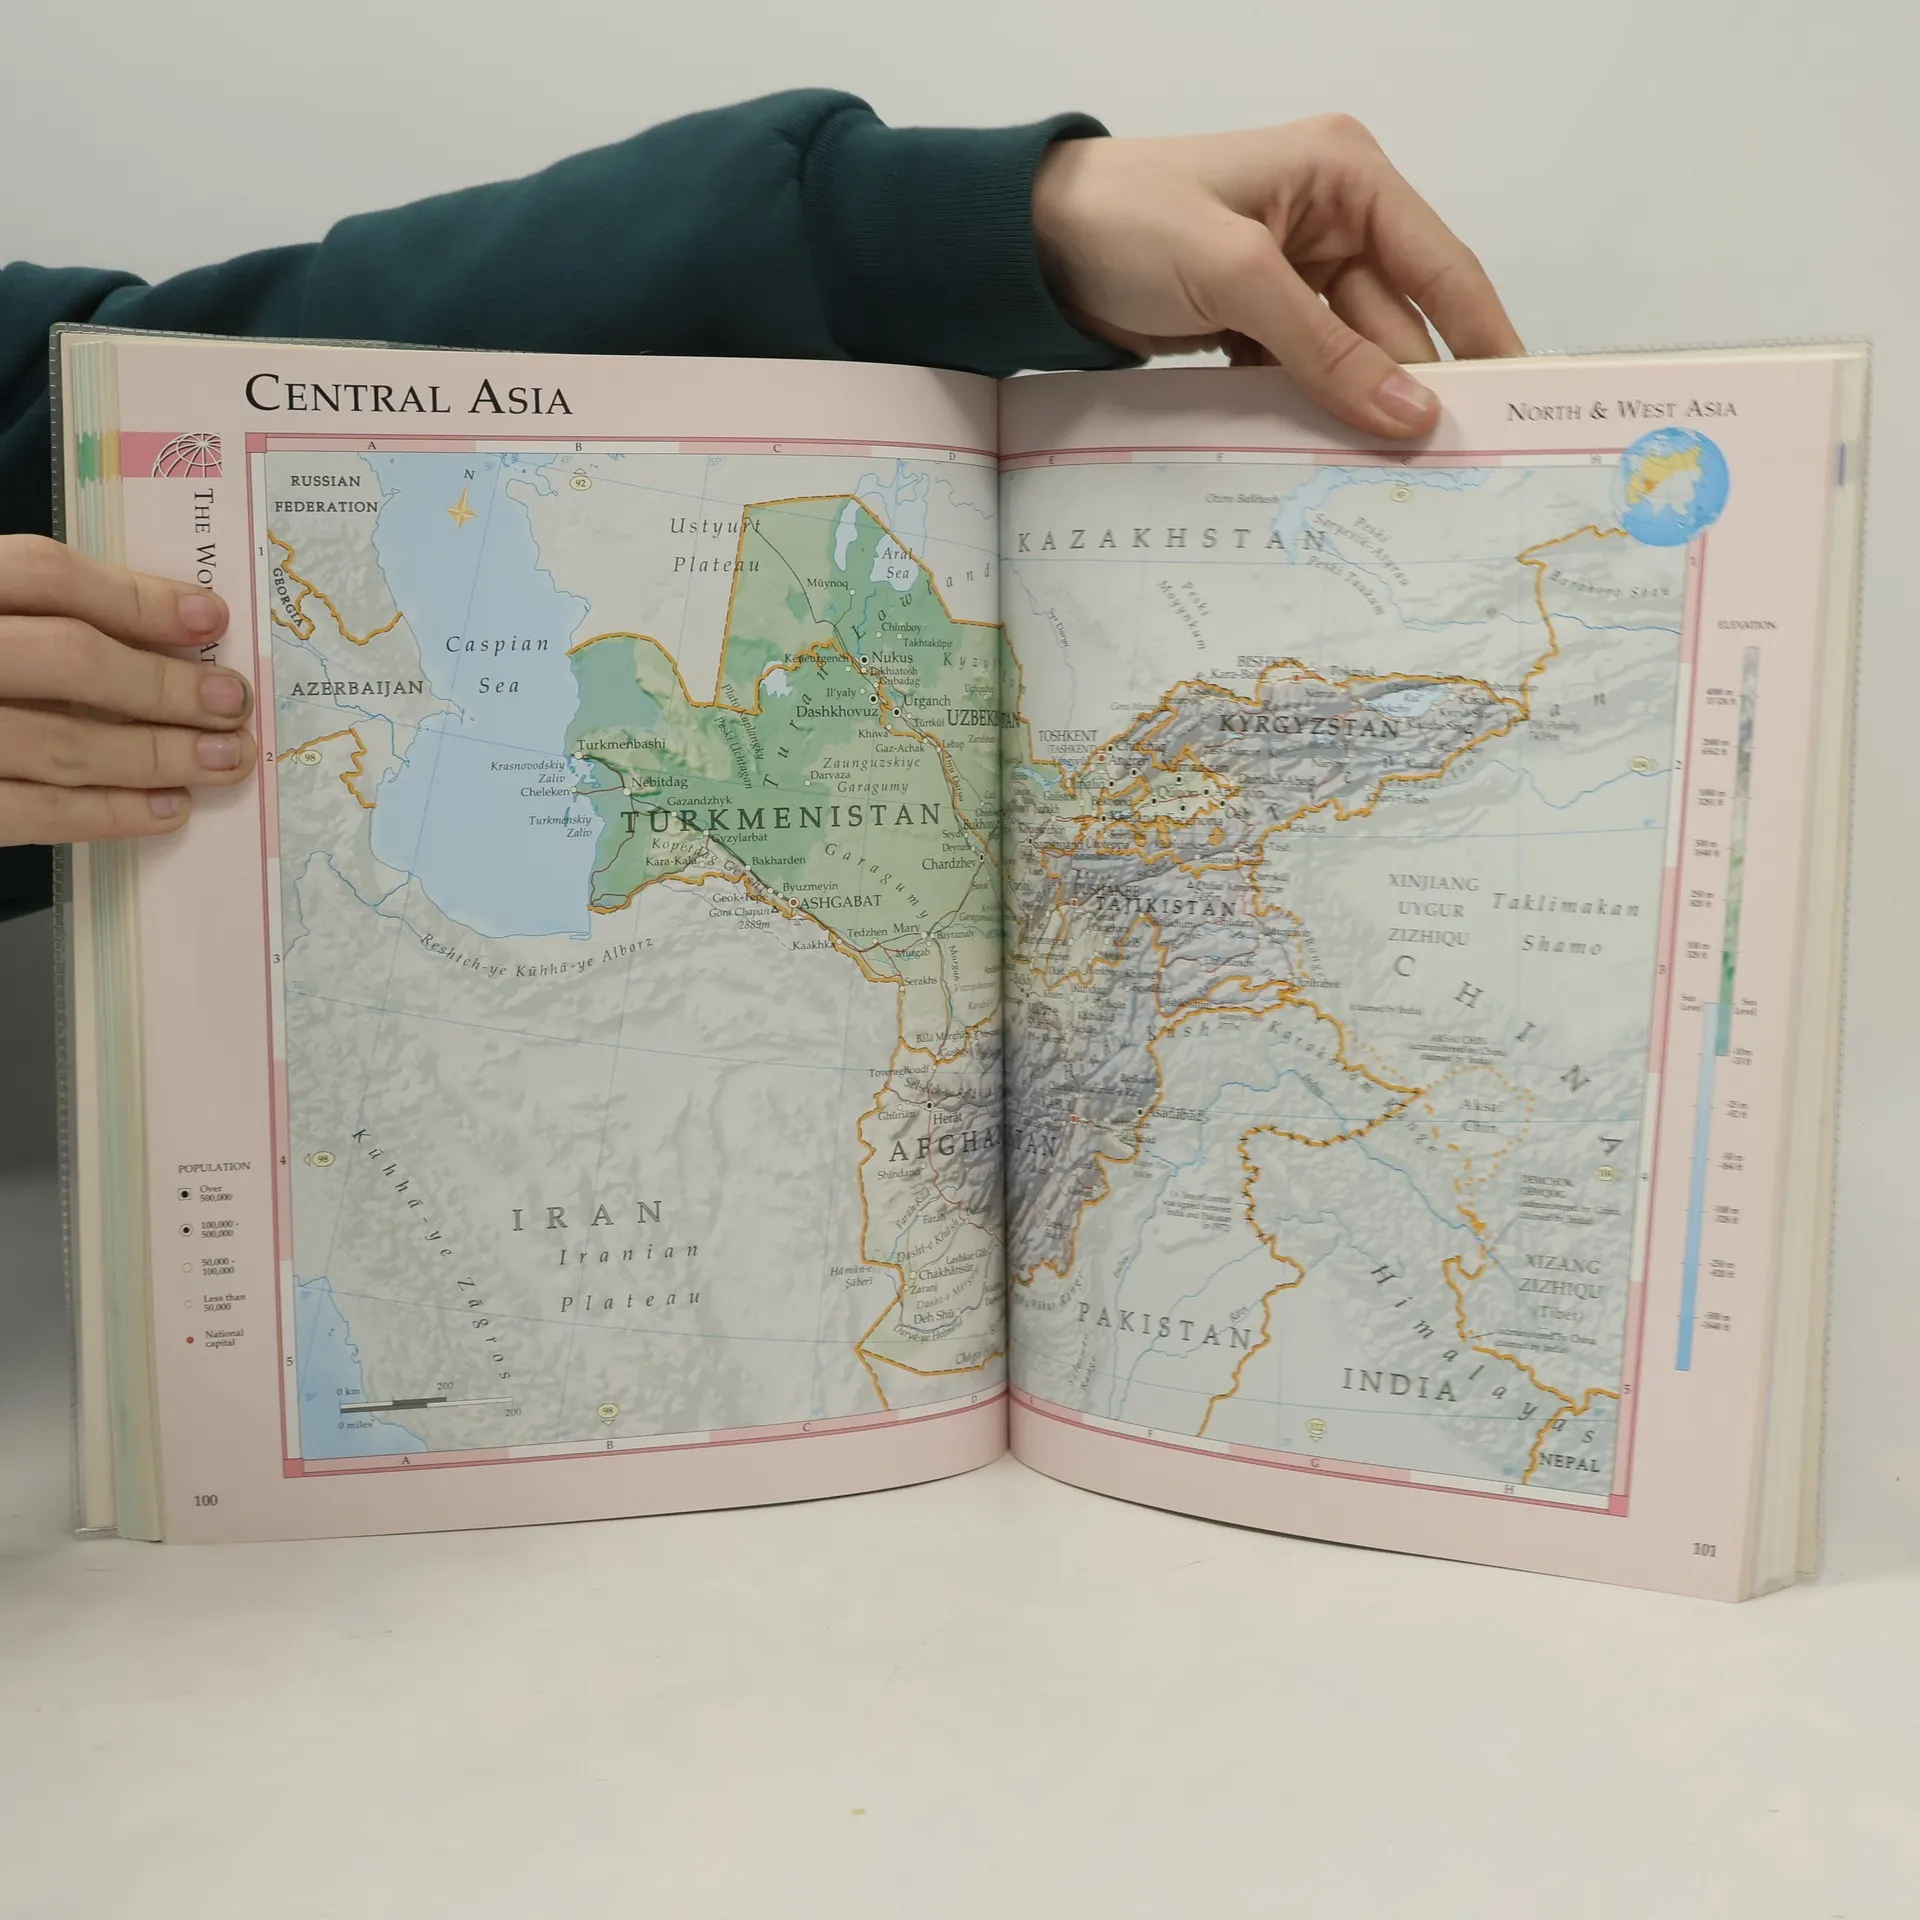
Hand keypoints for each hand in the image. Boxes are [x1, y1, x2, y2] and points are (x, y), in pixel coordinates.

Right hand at [0, 536, 255, 847]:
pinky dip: (108, 814)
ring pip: (60, 744)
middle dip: (163, 686)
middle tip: (231, 704)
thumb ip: (36, 612)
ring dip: (157, 756)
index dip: (135, 596)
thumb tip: (170, 627)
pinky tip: (168, 809)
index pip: (42, 575)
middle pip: (67, 659)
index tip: (211, 619)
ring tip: (223, 760)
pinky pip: (31, 814)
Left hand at [1031, 114, 1523, 436]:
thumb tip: (1411, 412)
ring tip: (1386, 483)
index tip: (1518, 408)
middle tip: (1446, 477)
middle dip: (1413, 393)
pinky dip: (1309, 413)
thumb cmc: (1125, 223)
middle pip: (1398, 325)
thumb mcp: (1235, 278)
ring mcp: (1293, 275)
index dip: (1485, 338)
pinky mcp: (1256, 319)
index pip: (1442, 268)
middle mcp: (1333, 220)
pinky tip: (1322, 459)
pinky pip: (1303, 375)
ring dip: (1358, 413)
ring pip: (1351, 359)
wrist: (1026, 245)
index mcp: (1347, 177)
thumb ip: (1325, 349)